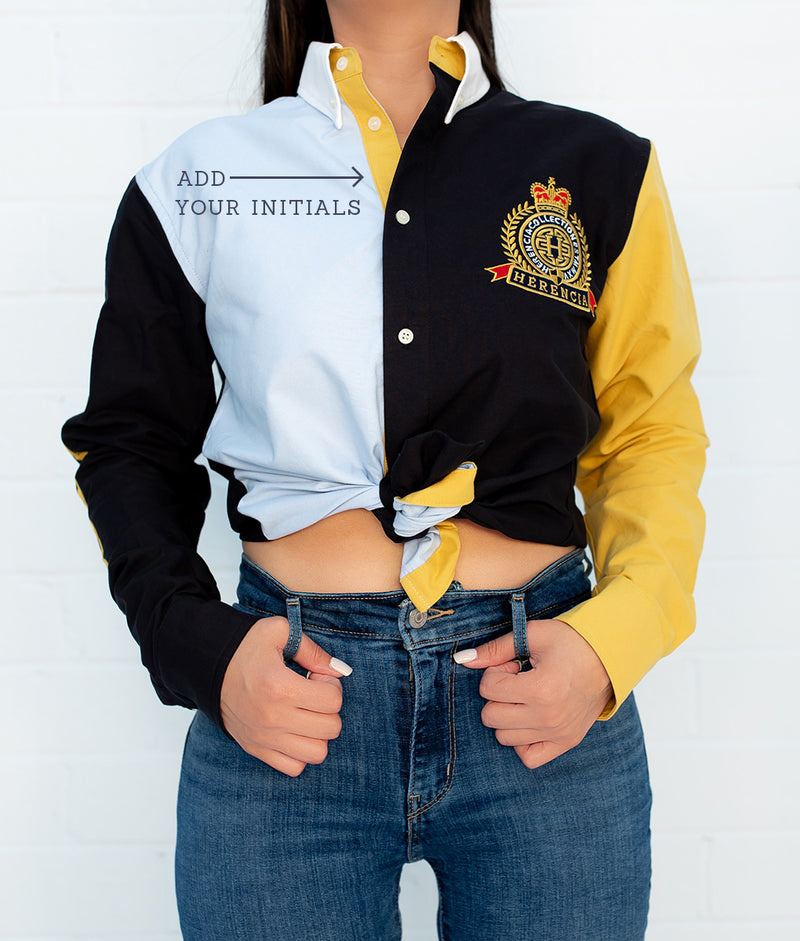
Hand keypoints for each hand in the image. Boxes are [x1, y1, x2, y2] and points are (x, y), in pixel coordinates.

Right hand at [220, 616, 351, 776]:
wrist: (207, 666)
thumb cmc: (245, 647)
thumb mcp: (280, 632)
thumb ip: (313, 651)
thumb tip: (340, 671)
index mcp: (279, 686)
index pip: (333, 700)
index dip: (331, 685)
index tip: (315, 677)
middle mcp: (272, 717)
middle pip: (331, 728)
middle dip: (329, 708)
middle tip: (313, 694)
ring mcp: (263, 738)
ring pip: (317, 753)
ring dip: (319, 732)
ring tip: (305, 713)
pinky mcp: (255, 749)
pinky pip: (295, 767)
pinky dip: (301, 752)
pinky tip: (294, 729)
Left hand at [455, 619, 612, 768]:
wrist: (609, 657)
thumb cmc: (570, 642)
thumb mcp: (532, 635)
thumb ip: (495, 649)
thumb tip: (463, 660)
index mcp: (541, 689)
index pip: (489, 690)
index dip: (495, 673)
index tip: (513, 665)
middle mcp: (549, 717)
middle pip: (491, 717)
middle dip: (497, 695)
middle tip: (518, 681)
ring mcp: (558, 734)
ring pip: (504, 738)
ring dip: (507, 716)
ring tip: (525, 697)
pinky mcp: (565, 743)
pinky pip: (528, 758)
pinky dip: (521, 741)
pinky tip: (529, 718)